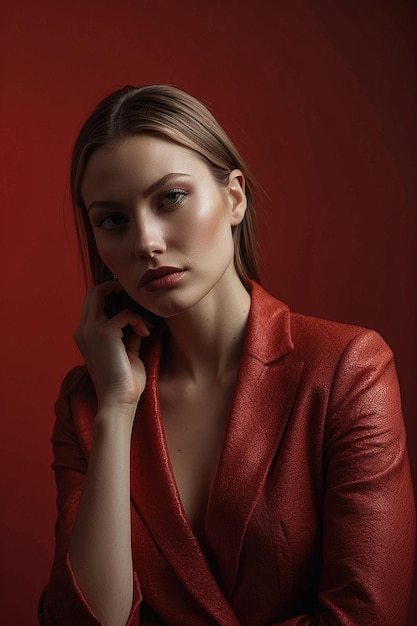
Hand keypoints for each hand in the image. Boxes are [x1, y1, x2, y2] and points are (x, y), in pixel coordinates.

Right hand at [74, 281, 151, 414]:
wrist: (118, 401)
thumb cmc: (125, 381)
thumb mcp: (127, 352)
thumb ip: (129, 334)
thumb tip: (140, 319)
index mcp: (86, 335)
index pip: (92, 302)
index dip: (109, 293)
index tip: (130, 298)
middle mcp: (83, 330)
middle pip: (93, 292)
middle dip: (114, 287)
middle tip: (133, 295)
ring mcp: (90, 330)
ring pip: (102, 294)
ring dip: (130, 306)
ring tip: (144, 325)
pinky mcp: (104, 332)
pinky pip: (124, 314)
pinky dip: (138, 320)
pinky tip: (146, 332)